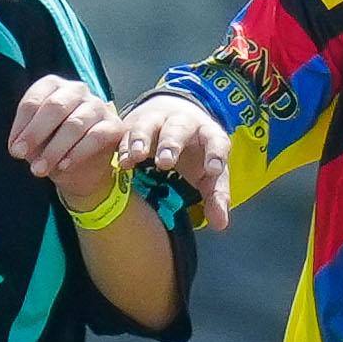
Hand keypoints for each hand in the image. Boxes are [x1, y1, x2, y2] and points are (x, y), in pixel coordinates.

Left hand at [7, 75, 127, 209]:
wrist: (82, 167)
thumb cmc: (53, 145)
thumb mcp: (35, 140)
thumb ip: (27, 138)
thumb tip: (19, 148)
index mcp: (53, 86)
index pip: (34, 100)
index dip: (22, 126)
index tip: (14, 149)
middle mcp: (77, 90)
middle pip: (55, 107)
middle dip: (35, 134)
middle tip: (21, 156)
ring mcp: (97, 106)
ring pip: (74, 124)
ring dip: (54, 150)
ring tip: (39, 170)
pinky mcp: (114, 125)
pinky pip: (94, 137)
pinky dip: (76, 153)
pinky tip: (63, 166)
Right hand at [117, 91, 232, 229]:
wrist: (172, 117)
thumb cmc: (195, 154)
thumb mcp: (208, 174)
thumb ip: (216, 196)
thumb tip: (220, 224)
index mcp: (208, 134)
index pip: (216, 141)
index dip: (216, 155)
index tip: (213, 170)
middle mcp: (183, 123)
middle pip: (179, 129)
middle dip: (172, 144)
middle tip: (166, 162)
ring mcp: (157, 120)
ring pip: (149, 125)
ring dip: (142, 140)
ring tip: (137, 157)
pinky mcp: (134, 123)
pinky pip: (127, 132)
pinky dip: (123, 146)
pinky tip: (122, 163)